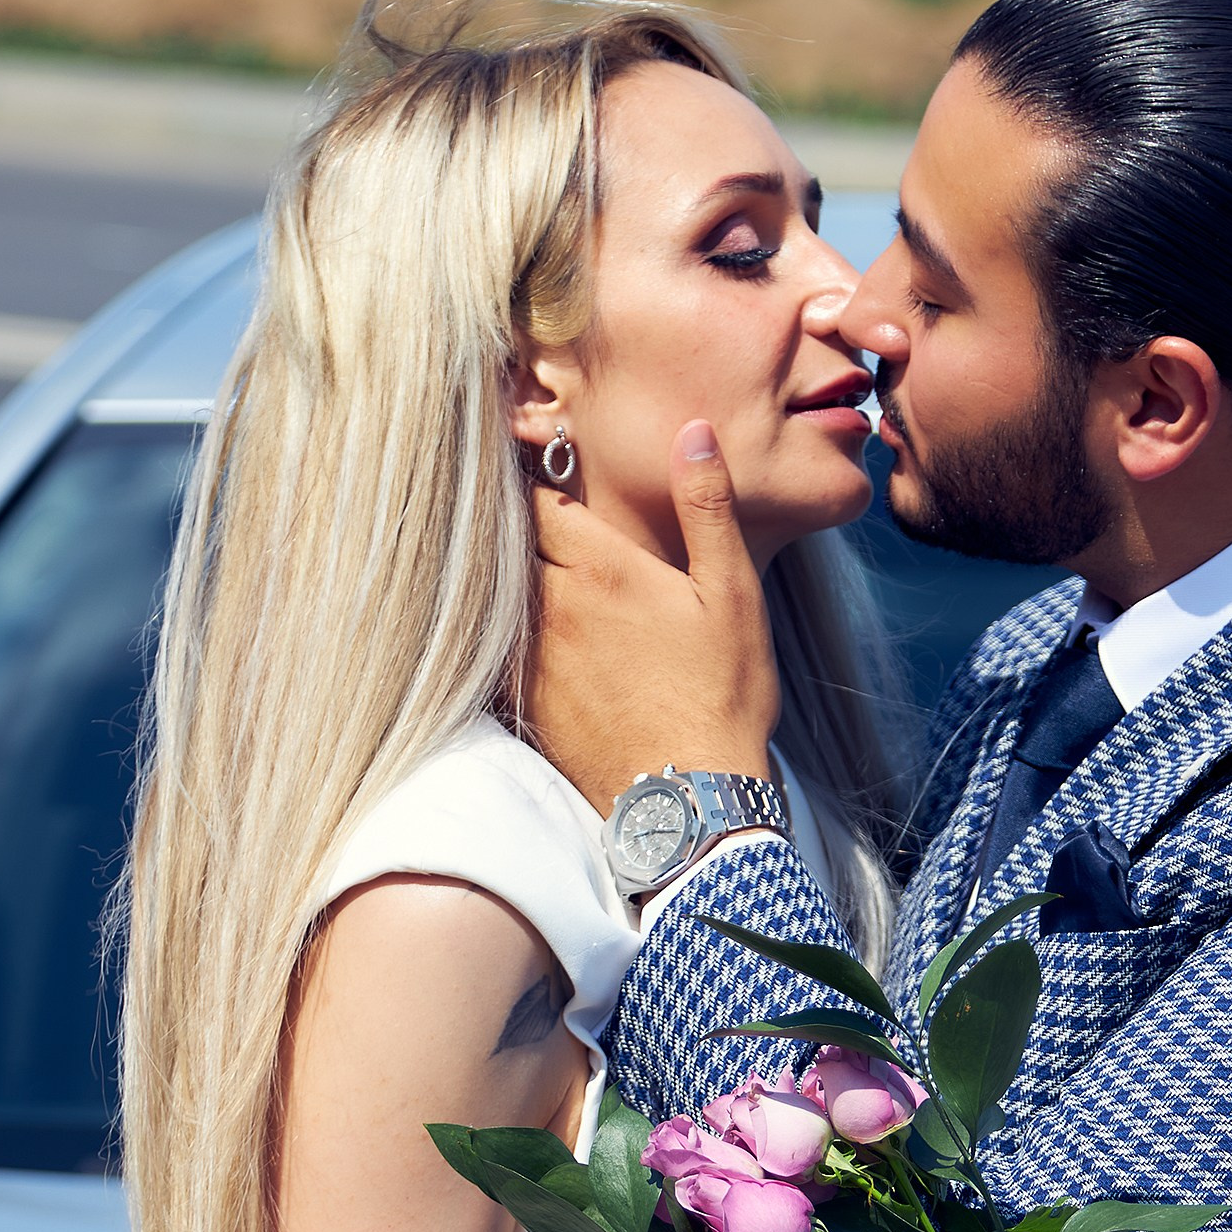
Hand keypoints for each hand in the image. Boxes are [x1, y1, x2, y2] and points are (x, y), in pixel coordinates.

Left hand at [528, 424, 780, 813]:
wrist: (689, 801)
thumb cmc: (721, 695)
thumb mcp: (734, 593)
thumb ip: (708, 506)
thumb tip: (693, 430)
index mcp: (601, 568)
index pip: (539, 497)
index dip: (537, 475)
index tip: (540, 461)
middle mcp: (552, 606)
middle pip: (510, 541)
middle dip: (521, 523)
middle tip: (534, 509)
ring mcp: (531, 656)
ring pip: (499, 593)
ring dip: (512, 575)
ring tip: (530, 565)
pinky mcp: (524, 700)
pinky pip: (498, 647)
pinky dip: (508, 630)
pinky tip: (533, 633)